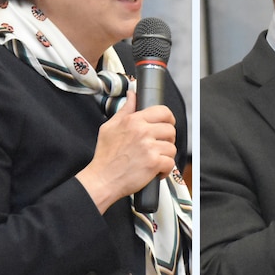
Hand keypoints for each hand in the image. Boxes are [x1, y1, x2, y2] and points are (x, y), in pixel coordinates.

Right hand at [76, 90, 176, 213]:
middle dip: (167, 139)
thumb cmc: (105, 156)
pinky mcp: (154, 163)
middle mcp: (143, 131)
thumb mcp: (109, 127)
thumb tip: (132, 94)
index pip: (163, 111)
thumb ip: (125, 109)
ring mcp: (149, 147)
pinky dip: (165, 170)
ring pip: (172, 147)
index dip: (168, 118)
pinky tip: (156, 171)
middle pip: (170, 129)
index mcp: (133, 121)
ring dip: (165, 156)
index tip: (166, 125)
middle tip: (159, 146)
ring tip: (154, 160)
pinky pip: (170, 163)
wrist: (102, 179)